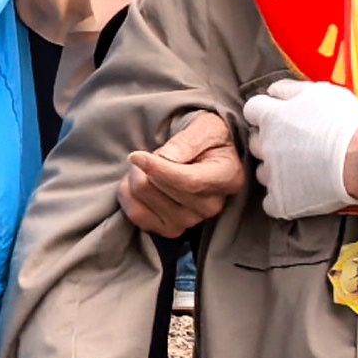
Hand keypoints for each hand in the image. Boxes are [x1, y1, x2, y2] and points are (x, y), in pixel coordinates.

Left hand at [122, 110, 246, 237]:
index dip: (158, 170)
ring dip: (137, 177)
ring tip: (151, 167)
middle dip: (147, 165)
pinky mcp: (171, 230)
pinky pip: (136, 215)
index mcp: (228, 178)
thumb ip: (188, 141)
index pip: (189, 182)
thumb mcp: (204, 127)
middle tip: (156, 153)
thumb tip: (167, 158)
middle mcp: (212, 206)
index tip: (136, 156)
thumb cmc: (208, 139)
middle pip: (161, 189)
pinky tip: (139, 182)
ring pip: (144, 199)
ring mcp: (191, 221)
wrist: (204, 156)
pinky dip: (129, 194)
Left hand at [241, 79, 357, 222]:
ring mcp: (272, 175)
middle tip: (296, 143)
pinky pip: (271, 201)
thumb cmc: (346, 123)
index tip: (279, 117)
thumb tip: (273, 90)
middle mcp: (265, 145)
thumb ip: (290, 89)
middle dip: (270, 141)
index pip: (252, 109)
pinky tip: (300, 192)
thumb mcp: (321, 93)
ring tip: (303, 168)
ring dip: (276, 169)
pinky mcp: (281, 201)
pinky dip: (282, 198)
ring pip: (263, 172)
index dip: (265, 112)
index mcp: (272, 117)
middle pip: (255, 142)